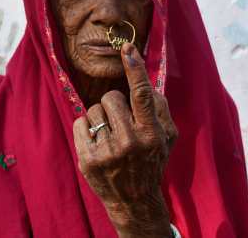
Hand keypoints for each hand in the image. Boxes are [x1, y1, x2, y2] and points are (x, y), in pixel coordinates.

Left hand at [73, 43, 177, 237]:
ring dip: (100, 118)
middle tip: (121, 122)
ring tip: (109, 135)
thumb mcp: (167, 137)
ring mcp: (107, 152)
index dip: (135, 68)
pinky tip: (96, 142)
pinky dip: (85, 128)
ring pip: (94, 110)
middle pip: (111, 98)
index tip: (127, 48)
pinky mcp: (87, 160)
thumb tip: (143, 79)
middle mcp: (130, 142)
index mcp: (152, 134)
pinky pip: (79, 123)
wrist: (134, 200)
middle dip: (114, 104)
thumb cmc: (152, 161)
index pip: (142, 94)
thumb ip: (159, 108)